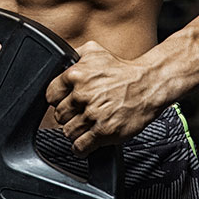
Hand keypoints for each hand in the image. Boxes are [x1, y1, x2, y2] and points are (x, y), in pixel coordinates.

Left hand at [45, 41, 158, 156]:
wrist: (147, 85)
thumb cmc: (121, 69)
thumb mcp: (93, 50)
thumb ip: (73, 55)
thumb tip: (59, 61)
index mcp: (76, 75)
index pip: (50, 95)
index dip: (57, 99)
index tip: (64, 101)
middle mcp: (82, 94)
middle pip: (59, 115)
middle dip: (67, 116)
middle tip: (78, 113)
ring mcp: (93, 114)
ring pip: (68, 131)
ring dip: (74, 131)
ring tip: (84, 126)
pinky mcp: (104, 131)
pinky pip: (80, 146)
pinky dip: (80, 148)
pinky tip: (85, 142)